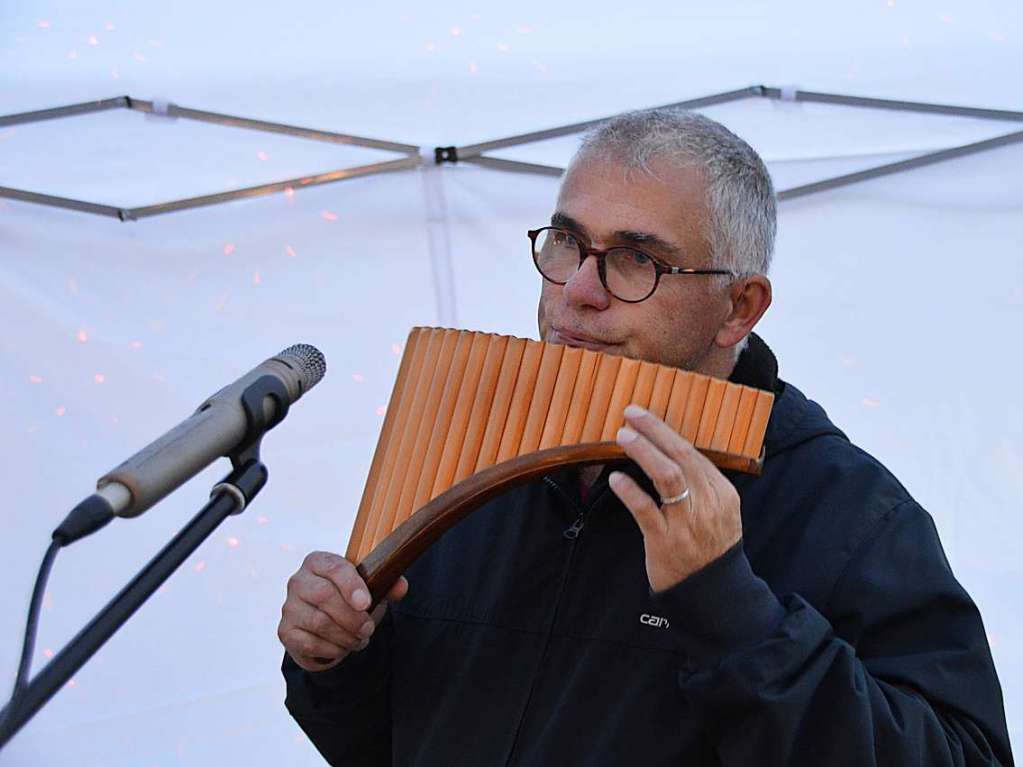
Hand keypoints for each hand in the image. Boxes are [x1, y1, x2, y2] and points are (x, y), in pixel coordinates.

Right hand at [278, 551, 407, 671]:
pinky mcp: (285, 631)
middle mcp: (298, 580)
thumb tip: (401, 588)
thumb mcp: (370, 588)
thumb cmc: (350, 599)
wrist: (329, 625)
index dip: (351, 585)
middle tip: (368, 629)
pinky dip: (332, 649)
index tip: (366, 603)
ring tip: (359, 639)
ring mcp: (289, 606)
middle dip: (352, 617)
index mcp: (319, 562)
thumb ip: (388, 584)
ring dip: (345, 635)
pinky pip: (309, 643)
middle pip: (324, 596)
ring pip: (319, 622)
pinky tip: (342, 647)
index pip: (334, 568)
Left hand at [609, 404, 741, 591]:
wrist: (713, 592)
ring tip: (623, 436)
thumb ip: (701, 483)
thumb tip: (669, 450)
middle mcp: (707, 504)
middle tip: (631, 414)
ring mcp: (687, 523)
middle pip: (681, 457)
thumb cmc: (710, 546)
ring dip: (644, 452)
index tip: (643, 415)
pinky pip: (646, 511)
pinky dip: (630, 492)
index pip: (693, 452)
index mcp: (722, 493)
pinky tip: (616, 478)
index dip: (665, 430)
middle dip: (655, 431)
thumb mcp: (719, 512)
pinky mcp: (665, 542)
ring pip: (667, 477)